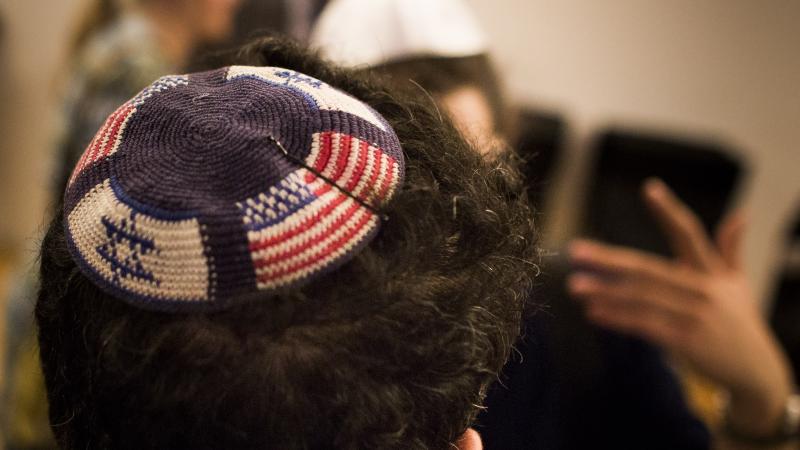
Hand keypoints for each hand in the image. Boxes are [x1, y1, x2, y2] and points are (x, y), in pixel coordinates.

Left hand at [567, 178, 793, 435]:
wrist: (757, 373)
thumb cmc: (740, 323)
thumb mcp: (739, 284)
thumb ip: (731, 249)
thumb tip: (741, 214)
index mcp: (711, 271)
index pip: (689, 233)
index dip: (669, 211)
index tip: (649, 188)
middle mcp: (704, 289)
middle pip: (649, 268)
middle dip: (610, 259)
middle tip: (576, 251)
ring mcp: (696, 315)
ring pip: (642, 298)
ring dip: (605, 292)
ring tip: (575, 285)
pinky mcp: (688, 341)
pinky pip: (646, 326)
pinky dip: (618, 318)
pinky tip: (593, 312)